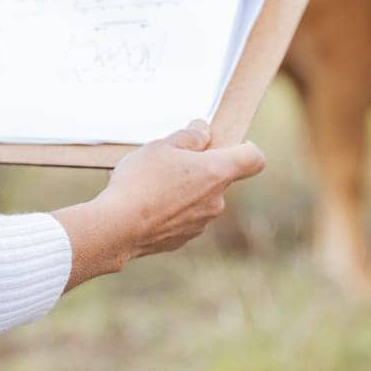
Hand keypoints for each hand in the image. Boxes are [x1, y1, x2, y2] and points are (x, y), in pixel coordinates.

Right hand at [52, 120, 265, 290]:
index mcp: (216, 173)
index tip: (227, 144)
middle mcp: (216, 201)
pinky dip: (170, 210)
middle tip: (168, 161)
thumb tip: (203, 131)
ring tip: (150, 184)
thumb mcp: (162, 146)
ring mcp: (201, 223)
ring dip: (183, 190)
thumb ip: (189, 136)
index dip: (246, 148)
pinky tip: (145, 205)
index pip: (254, 159)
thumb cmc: (141, 181)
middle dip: (199, 168)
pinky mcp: (182, 240)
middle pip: (219, 178)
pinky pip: (183, 218)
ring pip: (199, 198)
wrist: (117, 228)